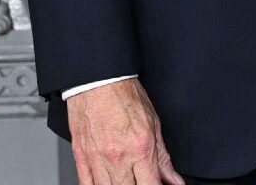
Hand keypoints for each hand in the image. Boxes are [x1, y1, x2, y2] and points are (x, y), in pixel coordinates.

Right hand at [67, 79, 183, 184]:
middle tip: (141, 180)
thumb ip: (163, 157)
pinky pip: (87, 184)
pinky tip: (106, 183)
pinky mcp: (81, 157)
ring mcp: (97, 159)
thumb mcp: (154, 124)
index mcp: (140, 149)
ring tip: (126, 180)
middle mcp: (118, 157)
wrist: (98, 80)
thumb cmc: (124, 96)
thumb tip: (173, 178)